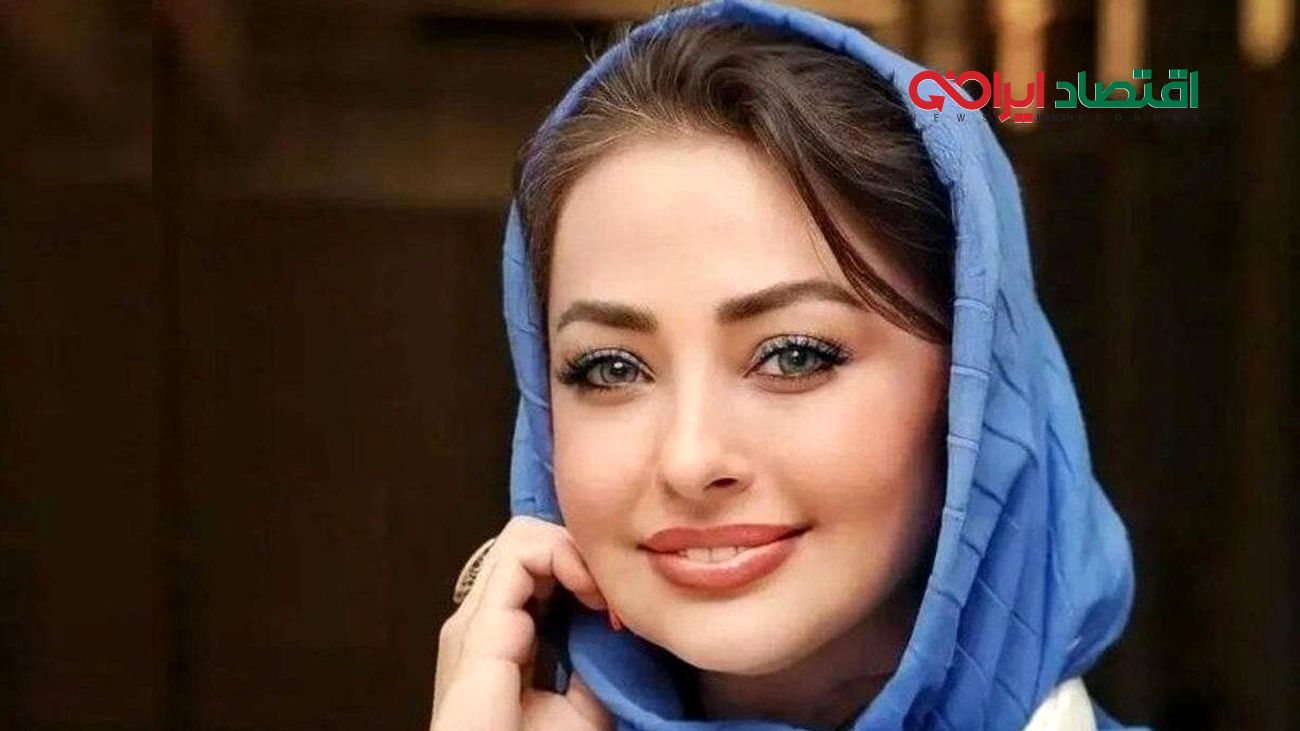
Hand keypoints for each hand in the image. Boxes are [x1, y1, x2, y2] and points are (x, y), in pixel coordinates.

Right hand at [430, 516, 613, 729]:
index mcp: (497, 637)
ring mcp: (473, 622)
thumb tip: (612, 625)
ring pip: (522, 536)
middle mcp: (479, 622)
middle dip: (578, 551)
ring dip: (572, 550)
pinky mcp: (478, 629)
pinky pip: (518, 553)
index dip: (578, 568)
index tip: (615, 604)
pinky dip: (562, 556)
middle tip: (611, 594)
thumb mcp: (582, 705)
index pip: (534, 567)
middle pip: (528, 543)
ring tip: (602, 594)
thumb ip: (588, 662)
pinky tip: (591, 593)